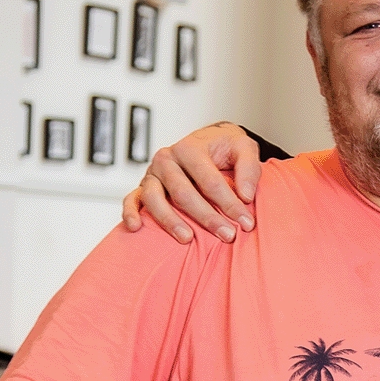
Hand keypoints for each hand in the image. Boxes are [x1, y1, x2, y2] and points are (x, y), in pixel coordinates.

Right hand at [121, 121, 261, 243]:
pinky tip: (136, 228)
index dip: (230, 204)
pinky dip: (131, 213)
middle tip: (227, 235)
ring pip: (155, 199)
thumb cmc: (224, 147)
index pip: (210, 181)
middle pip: (183, 193)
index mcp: (190, 148)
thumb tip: (245, 195)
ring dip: (170, 221)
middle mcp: (167, 159)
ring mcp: (152, 174)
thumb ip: (248, 168)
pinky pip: (131, 199)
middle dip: (207, 217)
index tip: (246, 223)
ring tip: (188, 239)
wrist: (209, 142)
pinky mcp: (143, 186)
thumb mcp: (243, 147)